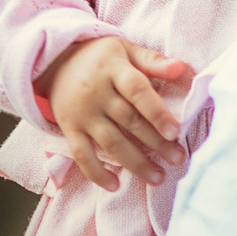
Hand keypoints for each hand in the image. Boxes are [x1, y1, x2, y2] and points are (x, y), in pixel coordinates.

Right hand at [39, 36, 192, 191]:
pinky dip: (96, 172)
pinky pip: (81, 154)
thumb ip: (153, 61)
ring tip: (157, 177)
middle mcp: (96, 92)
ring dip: (135, 163)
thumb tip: (182, 69)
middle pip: (128, 120)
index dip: (156, 112)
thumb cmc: (100, 57)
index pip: (137, 90)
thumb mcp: (125, 50)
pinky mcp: (69, 128)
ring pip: (110, 142)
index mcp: (113, 70)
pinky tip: (115, 185)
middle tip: (177, 159)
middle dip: (155, 143)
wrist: (54, 60)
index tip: (175, 132)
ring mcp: (82, 113)